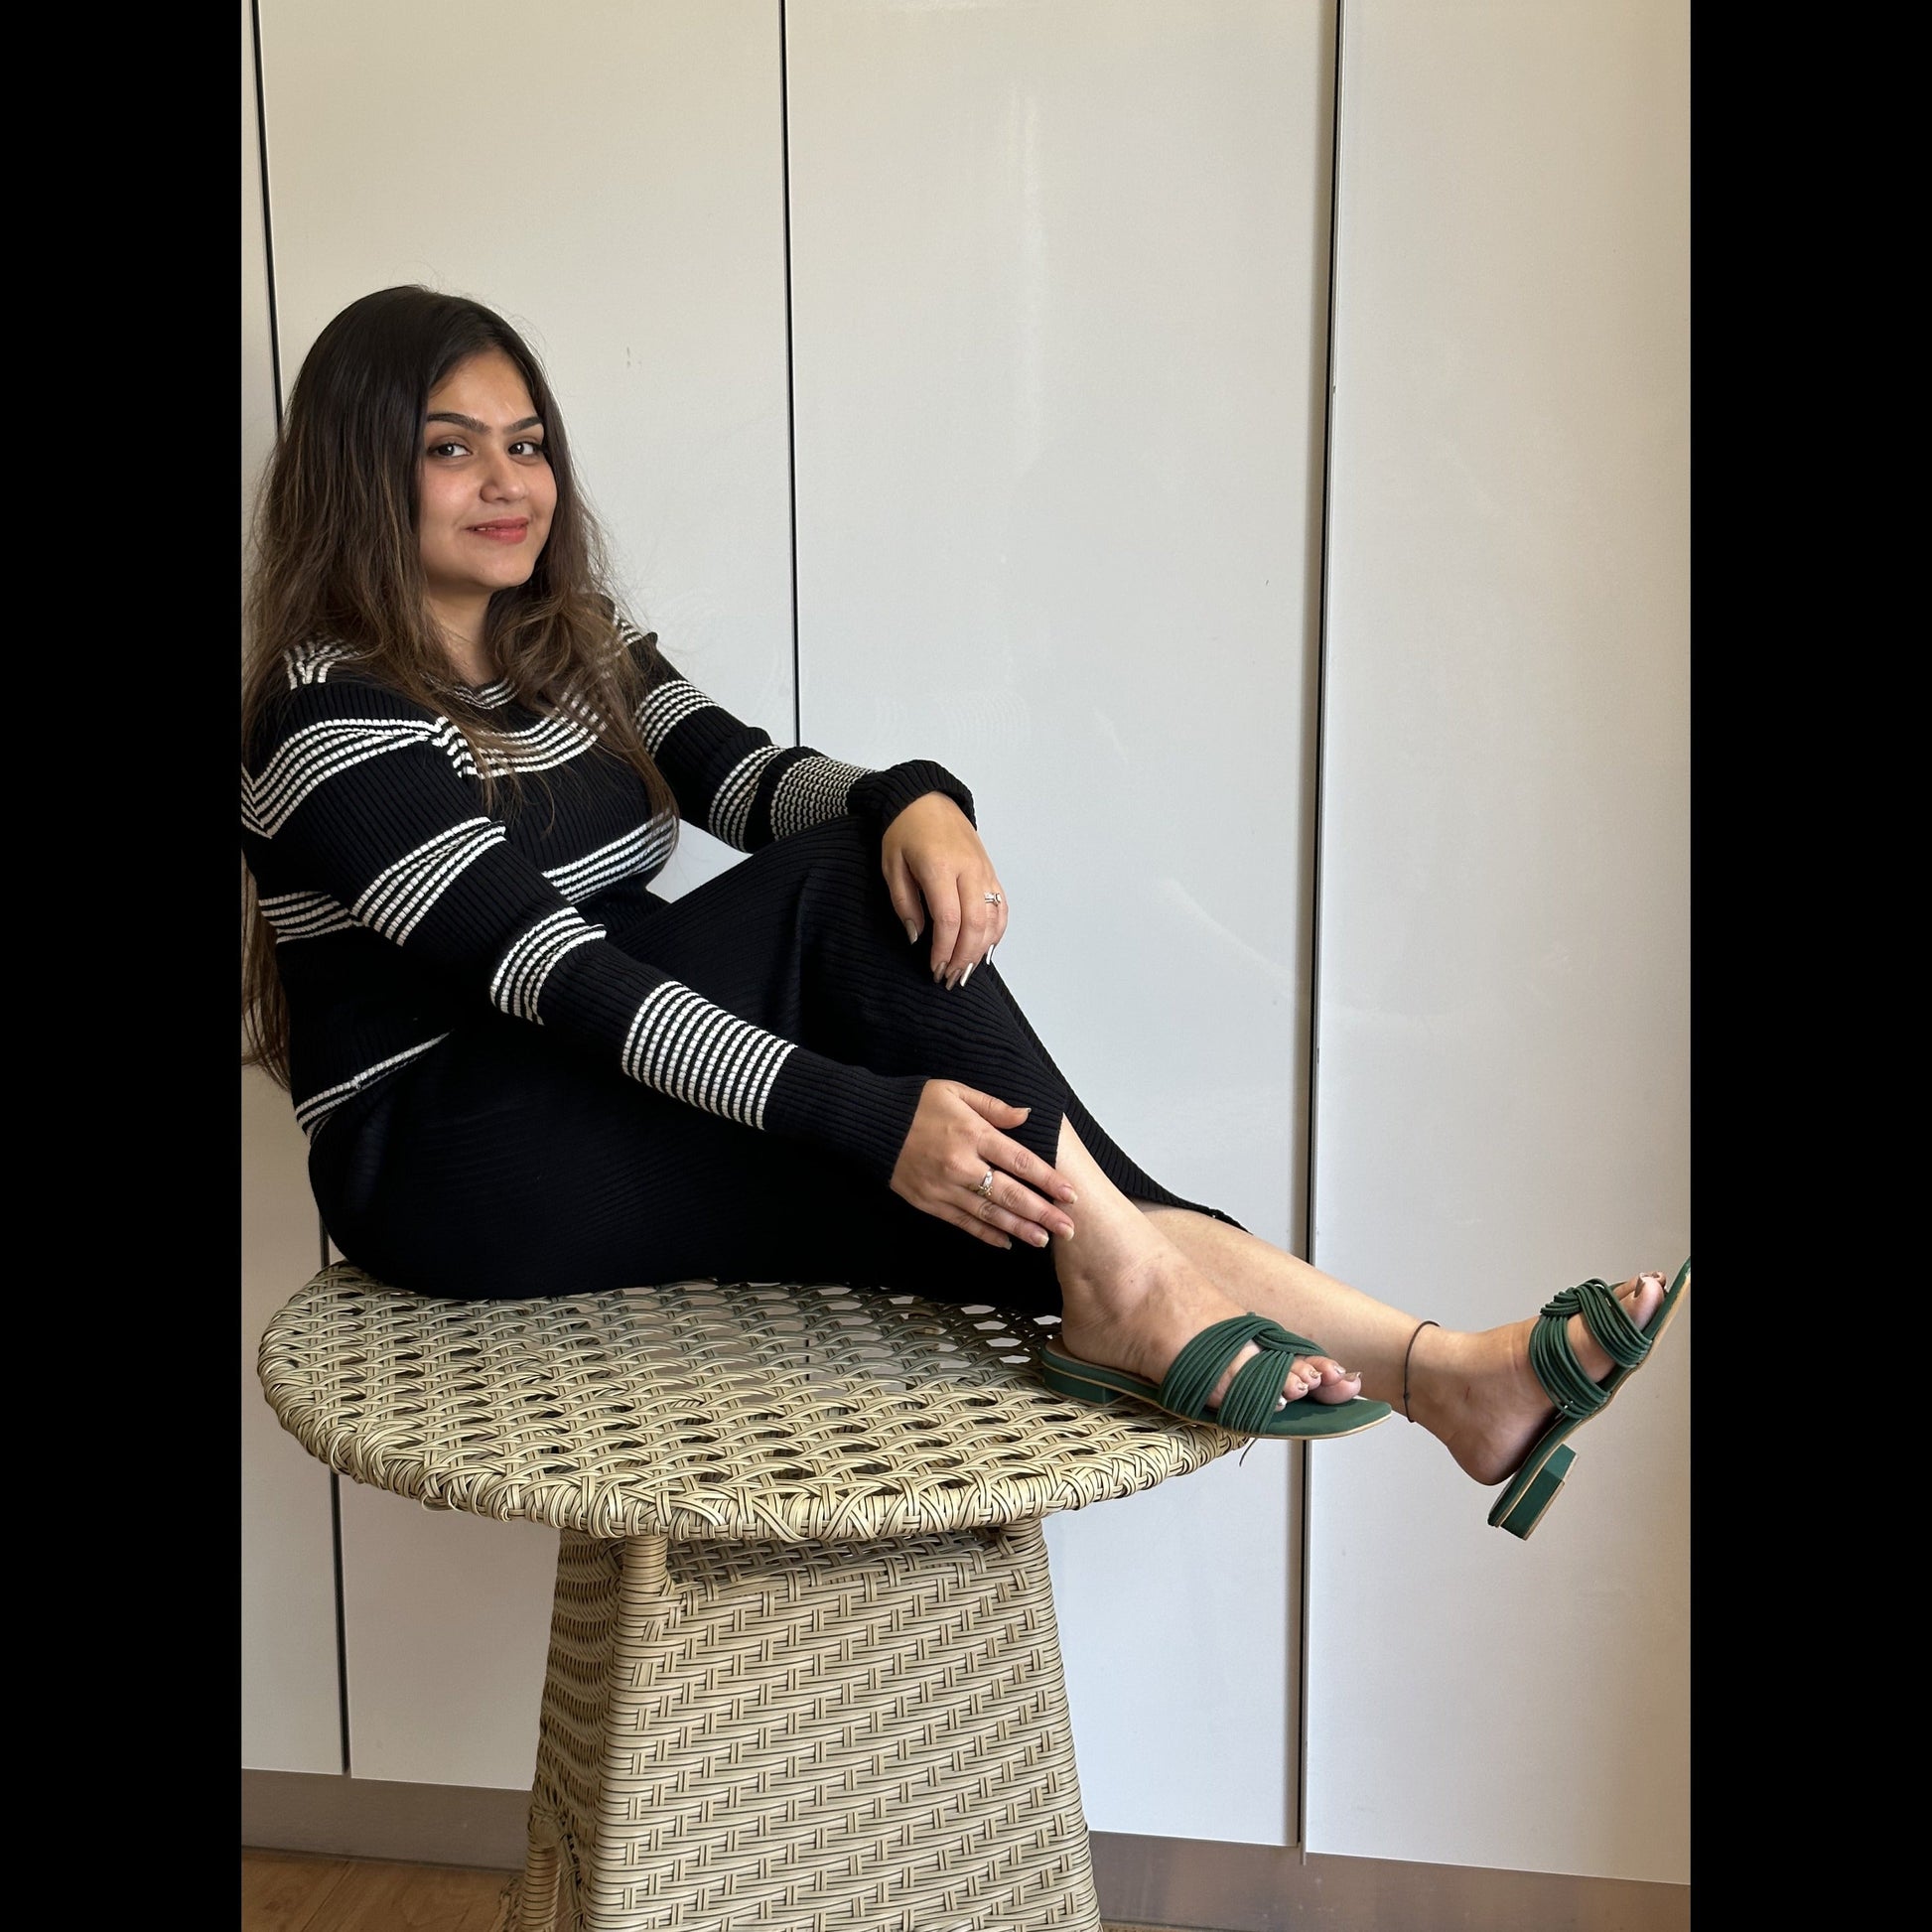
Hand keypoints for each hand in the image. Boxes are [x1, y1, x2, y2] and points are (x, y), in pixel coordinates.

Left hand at [880, 793, 1010, 987]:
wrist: (925, 798)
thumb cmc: (904, 830)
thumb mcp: (891, 866)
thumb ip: (905, 904)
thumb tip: (917, 937)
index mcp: (940, 867)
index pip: (949, 919)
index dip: (943, 950)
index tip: (934, 969)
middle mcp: (968, 869)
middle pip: (975, 923)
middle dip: (964, 956)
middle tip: (951, 978)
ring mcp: (984, 870)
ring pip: (992, 918)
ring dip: (981, 949)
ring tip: (966, 970)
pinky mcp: (991, 871)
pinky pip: (1001, 906)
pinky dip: (997, 931)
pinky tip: (986, 949)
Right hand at [889, 1081, 1078, 1250]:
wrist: (871, 1123)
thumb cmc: (916, 1104)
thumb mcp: (956, 1091)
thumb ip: (994, 1106)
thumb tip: (1028, 1115)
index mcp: (972, 1133)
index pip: (1019, 1160)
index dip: (1047, 1179)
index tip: (1069, 1194)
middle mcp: (961, 1164)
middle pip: (1010, 1194)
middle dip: (1042, 1213)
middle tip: (1068, 1228)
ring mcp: (944, 1187)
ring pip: (989, 1214)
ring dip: (1019, 1229)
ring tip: (1044, 1240)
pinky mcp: (929, 1202)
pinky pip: (963, 1222)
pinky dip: (986, 1234)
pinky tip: (1006, 1242)